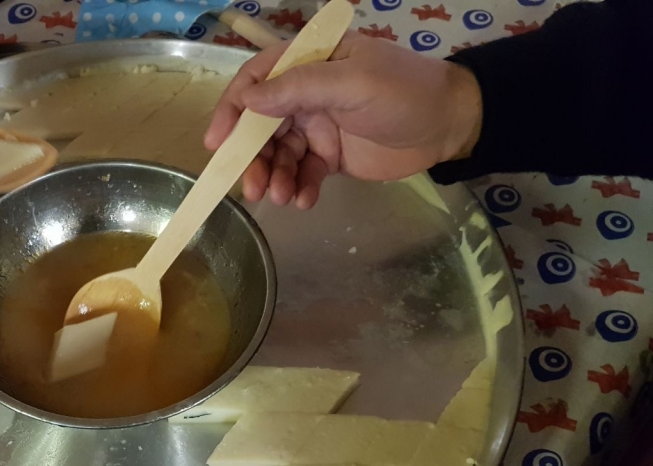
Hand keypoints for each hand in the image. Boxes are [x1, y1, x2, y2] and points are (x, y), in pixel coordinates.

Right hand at [205, 34, 482, 208]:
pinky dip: (297, 189)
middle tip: (251, 187)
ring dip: (273, 177)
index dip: (233, 108)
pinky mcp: (330, 157)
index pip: (257, 79)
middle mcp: (306, 93)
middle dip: (252, 157)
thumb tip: (248, 99)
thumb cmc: (405, 93)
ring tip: (281, 197)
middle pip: (261, 125)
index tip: (218, 143)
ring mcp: (317, 126)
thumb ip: (299, 88)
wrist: (450, 126)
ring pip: (278, 154)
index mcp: (310, 62)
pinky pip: (301, 174)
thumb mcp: (353, 82)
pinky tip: (304, 201)